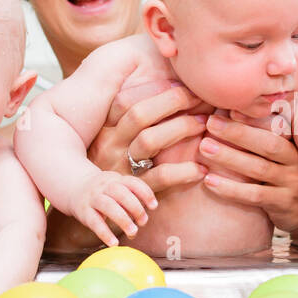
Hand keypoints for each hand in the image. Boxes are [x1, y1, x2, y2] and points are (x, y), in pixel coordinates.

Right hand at [72, 171, 156, 247]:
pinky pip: (94, 222)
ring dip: (123, 220)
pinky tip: (114, 243)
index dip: (145, 193)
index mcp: (116, 179)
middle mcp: (104, 186)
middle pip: (121, 193)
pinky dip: (105, 233)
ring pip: (108, 206)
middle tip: (143, 222)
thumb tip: (144, 218)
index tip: (154, 206)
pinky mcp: (83, 211)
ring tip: (132, 233)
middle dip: (135, 208)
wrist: (75, 188)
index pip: (133, 182)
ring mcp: (93, 198)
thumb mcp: (117, 188)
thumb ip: (131, 198)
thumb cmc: (104, 193)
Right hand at [95, 82, 211, 194]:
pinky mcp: (134, 192)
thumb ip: (132, 121)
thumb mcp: (114, 142)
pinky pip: (160, 177)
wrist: (92, 213)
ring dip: (180, 128)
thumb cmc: (112, 169)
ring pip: (149, 140)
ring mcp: (120, 169)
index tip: (182, 83)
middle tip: (201, 97)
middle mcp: (109, 145)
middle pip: (139, 113)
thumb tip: (166, 90)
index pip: (126, 99)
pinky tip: (203, 169)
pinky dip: (184, 171)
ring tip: (205, 123)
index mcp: (105, 129)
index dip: (155, 88)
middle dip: (172, 101)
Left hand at [198, 112, 297, 240]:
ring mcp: (292, 183)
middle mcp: (296, 160)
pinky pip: (255, 195)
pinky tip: (209, 182)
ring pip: (260, 168)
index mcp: (295, 143)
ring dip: (230, 157)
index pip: (276, 125)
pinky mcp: (284, 204)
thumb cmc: (288, 177)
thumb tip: (230, 111)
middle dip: (238, 132)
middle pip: (268, 143)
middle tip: (211, 123)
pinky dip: (231, 189)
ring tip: (204, 148)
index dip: (253, 117)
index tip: (228, 107)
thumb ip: (265, 137)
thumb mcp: (284, 155)